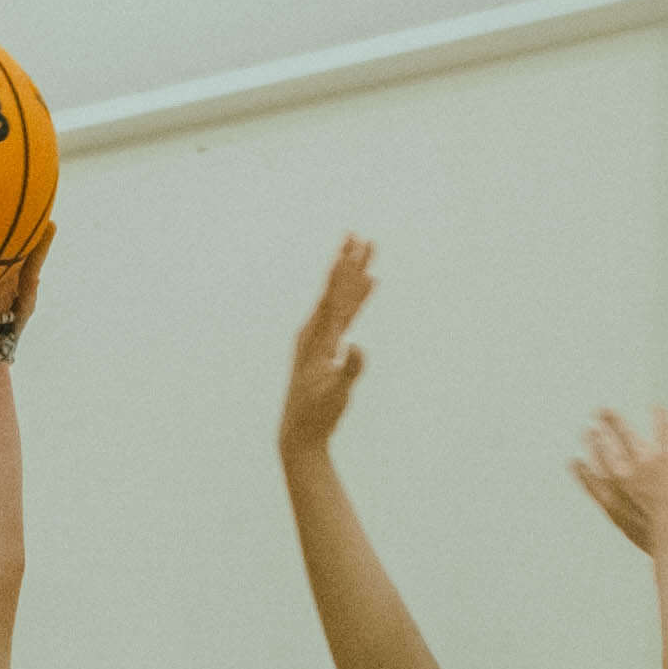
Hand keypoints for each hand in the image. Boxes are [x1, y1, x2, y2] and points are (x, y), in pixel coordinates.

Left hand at [279, 237, 374, 457]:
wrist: (300, 432)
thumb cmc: (319, 414)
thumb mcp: (335, 394)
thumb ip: (348, 370)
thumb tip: (357, 346)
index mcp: (316, 339)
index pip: (333, 296)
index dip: (345, 271)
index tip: (355, 247)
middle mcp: (314, 332)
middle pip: (335, 290)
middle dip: (350, 263)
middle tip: (361, 236)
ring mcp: (318, 338)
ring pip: (340, 299)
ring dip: (353, 275)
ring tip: (365, 251)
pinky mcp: (325, 345)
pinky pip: (343, 313)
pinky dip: (355, 297)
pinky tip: (367, 285)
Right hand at [569, 405, 667, 553]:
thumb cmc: (664, 544)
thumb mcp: (643, 540)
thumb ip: (644, 528)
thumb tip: (657, 532)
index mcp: (614, 504)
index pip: (593, 482)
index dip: (583, 470)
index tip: (576, 462)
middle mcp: (624, 480)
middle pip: (605, 454)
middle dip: (596, 440)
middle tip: (589, 431)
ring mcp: (645, 465)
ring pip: (626, 436)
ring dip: (615, 423)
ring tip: (607, 413)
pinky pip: (664, 432)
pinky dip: (662, 419)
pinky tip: (659, 410)